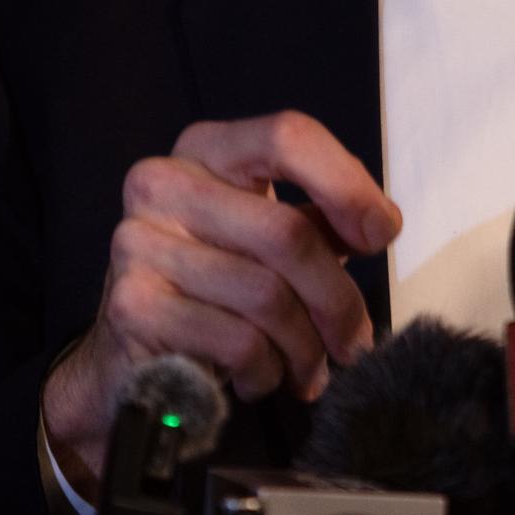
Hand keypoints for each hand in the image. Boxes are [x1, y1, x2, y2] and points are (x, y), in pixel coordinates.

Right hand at [42, 110, 400, 496]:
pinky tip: (258, 377)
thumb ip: (321, 221)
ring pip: (268, 296)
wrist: (131, 362)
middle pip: (288, 232)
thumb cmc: (216, 290)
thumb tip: (378, 223)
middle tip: (355, 342)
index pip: (288, 137)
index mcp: (206, 149)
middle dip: (337, 300)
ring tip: (309, 369)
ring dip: (306, 348)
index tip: (383, 233)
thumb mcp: (270, 242)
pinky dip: (266, 371)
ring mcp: (139, 242)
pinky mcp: (133, 305)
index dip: (347, 184)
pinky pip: (238, 341)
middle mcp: (163, 182)